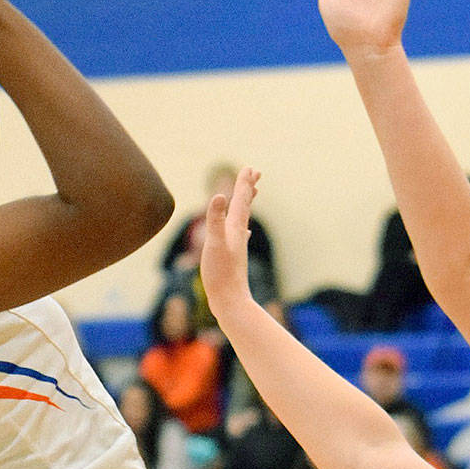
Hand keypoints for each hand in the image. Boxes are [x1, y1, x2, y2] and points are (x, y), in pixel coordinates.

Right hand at [199, 166, 260, 315]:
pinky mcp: (233, 258)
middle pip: (245, 206)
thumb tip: (218, 195)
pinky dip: (242, 228)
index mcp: (234, 228)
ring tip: (252, 194)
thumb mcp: (214, 243)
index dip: (244, 183)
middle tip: (255, 172)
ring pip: (243, 219)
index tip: (250, 167)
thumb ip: (215, 219)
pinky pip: (239, 236)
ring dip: (246, 205)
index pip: (240, 200)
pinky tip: (245, 232)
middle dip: (248, 188)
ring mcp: (237, 246)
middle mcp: (238, 234)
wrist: (230, 301)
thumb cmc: (220, 273)